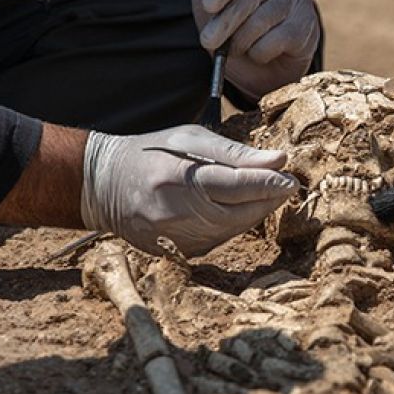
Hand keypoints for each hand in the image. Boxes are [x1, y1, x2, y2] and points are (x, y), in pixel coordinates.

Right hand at [80, 125, 298, 255]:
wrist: (103, 186)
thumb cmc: (151, 154)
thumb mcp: (190, 140)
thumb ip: (235, 154)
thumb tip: (279, 161)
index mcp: (180, 180)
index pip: (238, 186)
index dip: (269, 185)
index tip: (291, 180)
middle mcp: (177, 214)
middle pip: (240, 214)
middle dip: (267, 200)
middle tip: (286, 186)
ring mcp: (175, 239)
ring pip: (232, 231)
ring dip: (252, 213)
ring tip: (263, 194)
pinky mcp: (176, 253)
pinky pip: (217, 240)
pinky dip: (231, 225)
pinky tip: (233, 210)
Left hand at [191, 0, 319, 98]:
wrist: (264, 59)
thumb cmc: (232, 19)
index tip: (207, 5)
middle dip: (225, 21)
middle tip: (207, 40)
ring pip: (262, 19)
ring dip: (240, 40)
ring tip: (232, 49)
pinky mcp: (306, 25)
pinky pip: (277, 40)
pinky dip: (259, 52)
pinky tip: (257, 52)